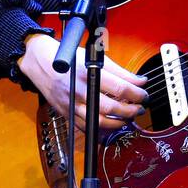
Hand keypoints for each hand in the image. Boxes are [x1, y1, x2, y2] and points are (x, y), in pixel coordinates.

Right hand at [18, 33, 149, 133]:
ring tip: (128, 118)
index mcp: (89, 74)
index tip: (144, 95)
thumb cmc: (71, 59)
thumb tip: (140, 81)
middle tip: (140, 109)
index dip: (136, 94)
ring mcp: (72, 104)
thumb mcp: (97, 59)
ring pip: (98, 121)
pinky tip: (111, 124)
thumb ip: (120, 72)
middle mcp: (80, 91)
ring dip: (118, 123)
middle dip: (130, 111)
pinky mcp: (67, 113)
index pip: (120, 88)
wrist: (42, 63)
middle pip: (111, 108)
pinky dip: (101, 129)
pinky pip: (86, 127)